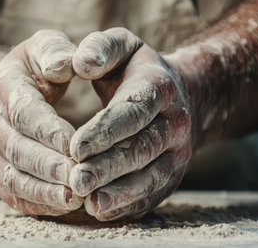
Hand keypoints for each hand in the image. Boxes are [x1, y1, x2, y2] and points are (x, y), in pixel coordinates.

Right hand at [0, 30, 82, 215]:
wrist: (0, 93)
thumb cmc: (32, 70)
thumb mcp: (43, 47)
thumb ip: (55, 51)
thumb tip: (66, 64)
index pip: (24, 112)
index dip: (49, 131)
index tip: (76, 146)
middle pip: (17, 150)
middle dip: (50, 167)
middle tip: (80, 179)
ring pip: (12, 177)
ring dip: (43, 191)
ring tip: (74, 199)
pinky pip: (11, 194)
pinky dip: (36, 203)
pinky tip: (62, 206)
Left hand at [69, 28, 192, 220]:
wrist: (182, 96)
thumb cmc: (138, 71)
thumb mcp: (123, 47)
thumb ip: (101, 48)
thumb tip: (80, 63)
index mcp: (159, 88)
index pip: (132, 111)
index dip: (104, 130)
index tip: (74, 146)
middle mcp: (175, 122)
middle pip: (141, 149)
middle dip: (107, 167)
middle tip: (76, 180)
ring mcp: (178, 153)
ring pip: (150, 177)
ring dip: (119, 193)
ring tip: (89, 203)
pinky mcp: (173, 175)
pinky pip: (154, 194)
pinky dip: (129, 205)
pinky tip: (102, 211)